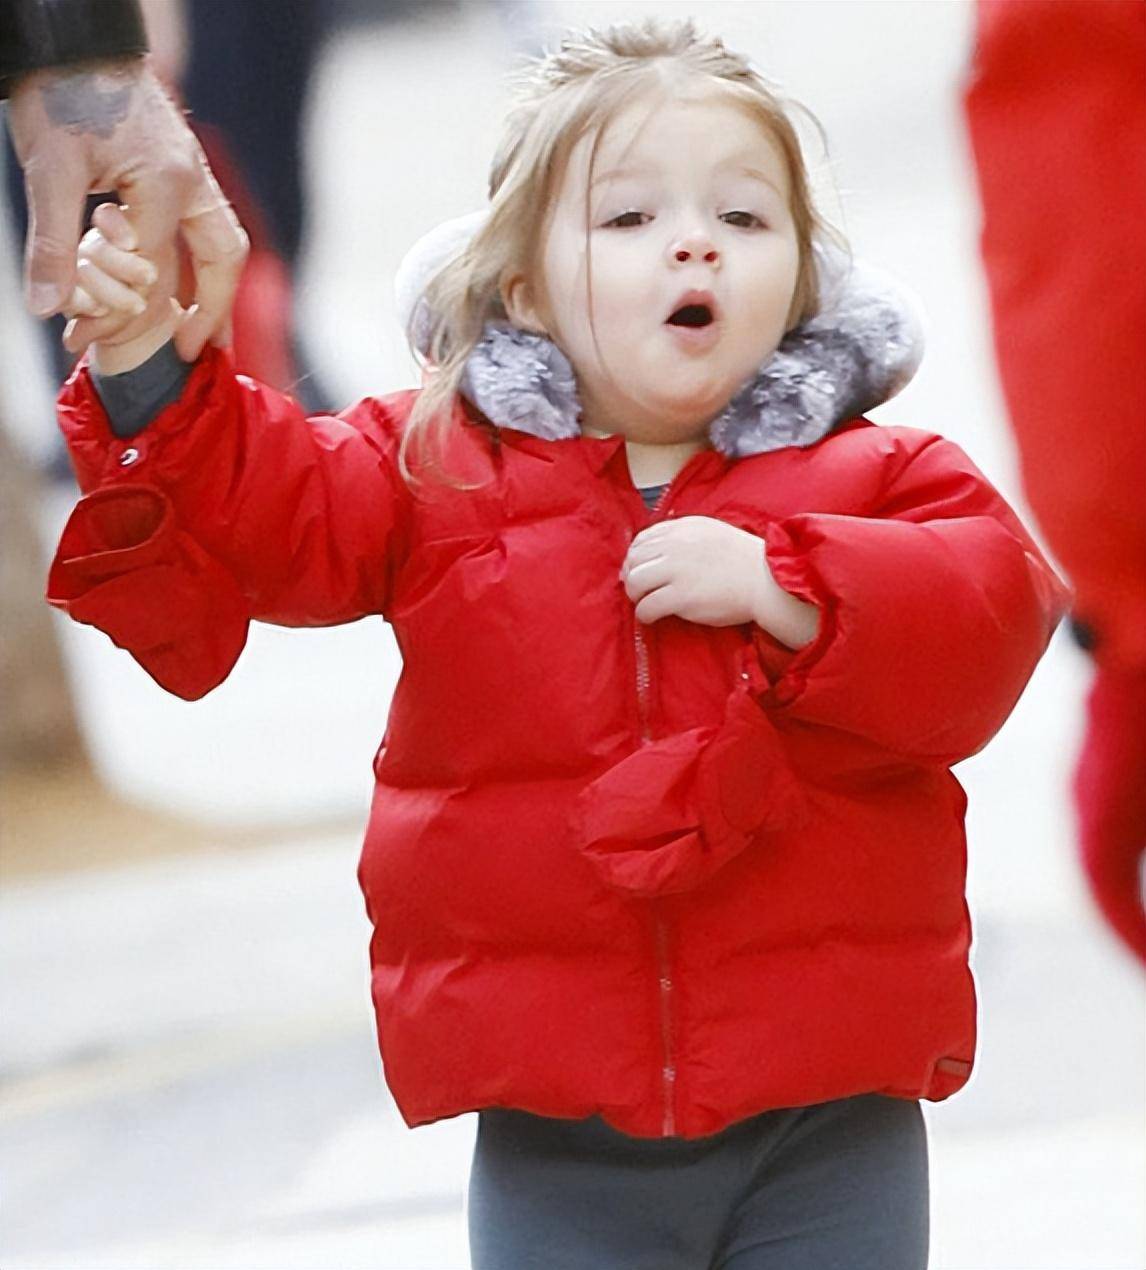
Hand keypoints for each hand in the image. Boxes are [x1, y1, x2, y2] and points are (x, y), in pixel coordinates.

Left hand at [6, 58, 246, 359]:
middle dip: (214, 311)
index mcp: (167, 183)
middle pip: (223, 259)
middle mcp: (192, 180)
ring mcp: (193, 172)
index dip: (119, 308)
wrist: (70, 39)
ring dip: (215, 291)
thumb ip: (53, 243)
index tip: (85, 339)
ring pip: (222, 244)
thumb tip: (49, 308)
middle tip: (195, 352)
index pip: (154, 266)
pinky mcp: (182, 166)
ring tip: (204, 334)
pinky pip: (204, 226)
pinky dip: (200, 263)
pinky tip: (185, 285)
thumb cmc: (59, 94)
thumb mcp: (48, 169)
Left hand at [620, 515, 819, 648]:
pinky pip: (647, 606)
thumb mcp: (712, 533)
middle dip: (632, 576)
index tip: (640, 570)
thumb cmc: (744, 562)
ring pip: (635, 582)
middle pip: (634, 559)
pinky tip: (652, 617)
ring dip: (635, 595)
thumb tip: (655, 551)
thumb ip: (684, 537)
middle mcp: (677, 545)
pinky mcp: (682, 597)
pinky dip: (644, 614)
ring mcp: (678, 571)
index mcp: (684, 528)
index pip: (642, 539)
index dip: (636, 557)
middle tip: (640, 591)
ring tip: (646, 603)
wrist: (768, 582)